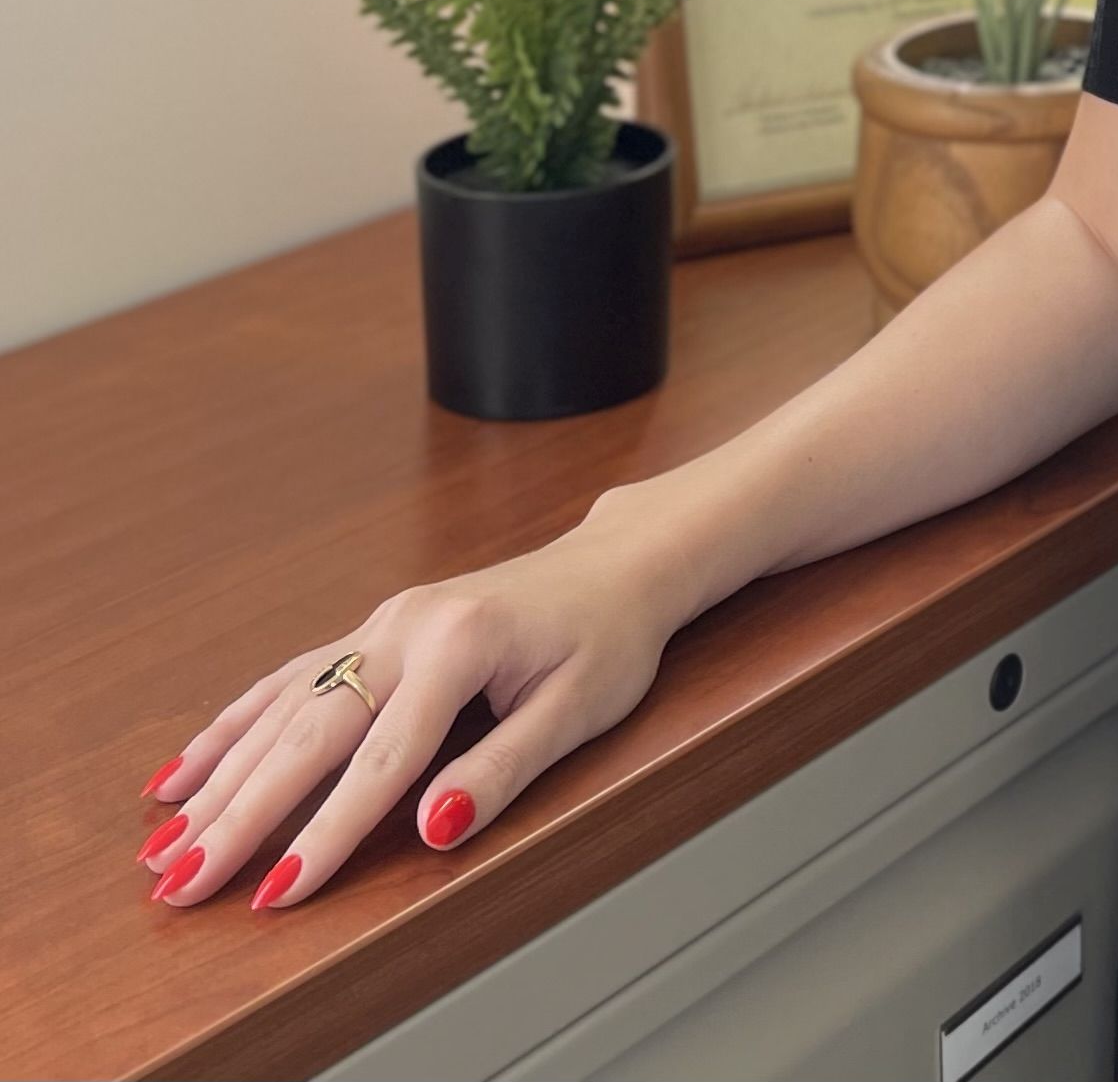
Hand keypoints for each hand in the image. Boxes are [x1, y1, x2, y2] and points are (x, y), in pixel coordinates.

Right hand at [135, 505, 675, 913]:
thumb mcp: (578, 710)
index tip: (274, 893)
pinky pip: (289, 679)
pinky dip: (232, 725)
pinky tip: (184, 768)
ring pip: (283, 707)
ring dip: (219, 778)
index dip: (326, 834)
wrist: (615, 566)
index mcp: (459, 645)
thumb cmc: (605, 639)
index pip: (380, 761)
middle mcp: (406, 627)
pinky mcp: (374, 630)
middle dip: (238, 815)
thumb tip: (432, 827)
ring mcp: (383, 624)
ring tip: (161, 844)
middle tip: (179, 883)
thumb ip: (503, 769)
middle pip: (309, 734)